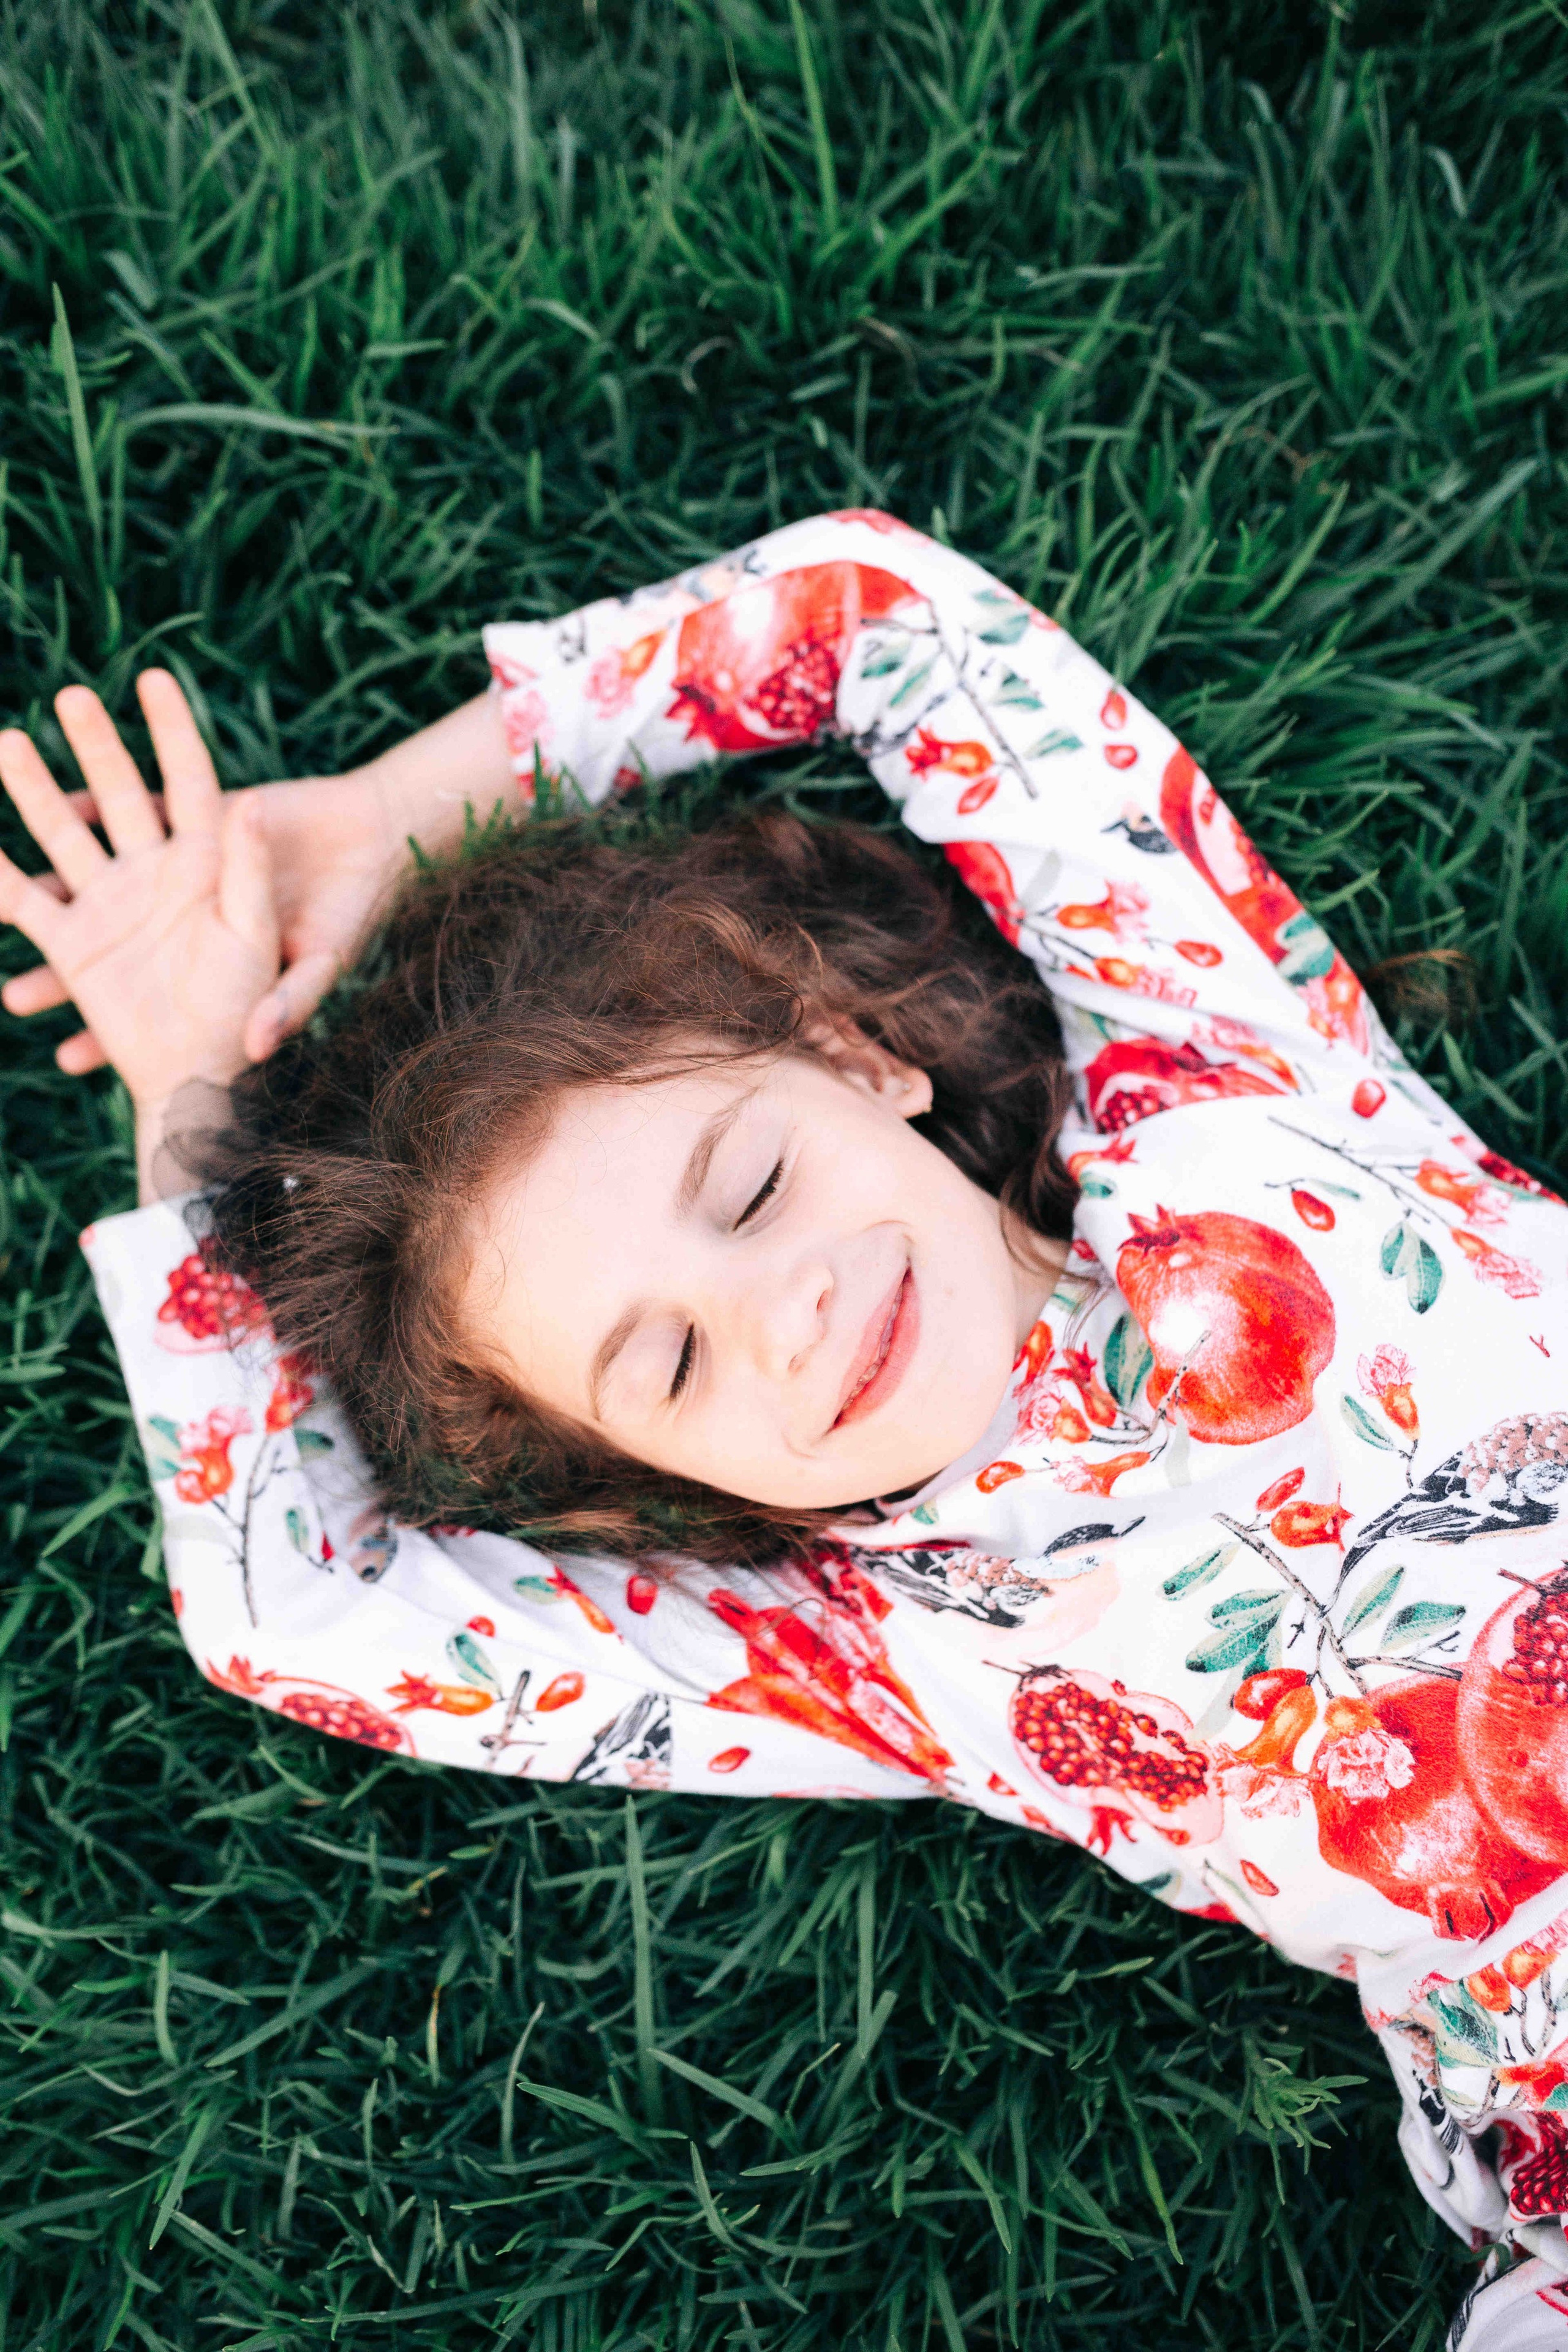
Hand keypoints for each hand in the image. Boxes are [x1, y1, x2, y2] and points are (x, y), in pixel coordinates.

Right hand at [0, 673, 279, 1182]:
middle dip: (95, 746)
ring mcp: (108, 905)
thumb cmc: (242, 1009)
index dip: (172, 729)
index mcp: (202, 865)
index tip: (152, 677)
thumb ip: (250, 872)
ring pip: (63, 833)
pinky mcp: (74, 944)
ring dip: (31, 790)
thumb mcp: (256, 935)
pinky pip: (23, 900)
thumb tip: (250, 803)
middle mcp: (152, 874)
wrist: (200, 1074)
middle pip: (119, 793)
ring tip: (4, 740)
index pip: (188, 780)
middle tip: (70, 696)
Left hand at [2, 686, 510, 1067]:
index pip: (153, 1004)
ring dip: (49, 883)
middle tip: (11, 1001)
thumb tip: (260, 1048)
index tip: (69, 1061)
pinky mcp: (177, 814)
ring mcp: (168, 869)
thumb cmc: (345, 917)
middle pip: (106, 949)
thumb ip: (289, 1006)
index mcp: (203, 960)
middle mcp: (172, 919)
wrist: (367, 844)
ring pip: (92, 875)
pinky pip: (112, 812)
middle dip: (59, 979)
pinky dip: (73, 810)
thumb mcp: (317, 968)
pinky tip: (38, 822)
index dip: (111, 1035)